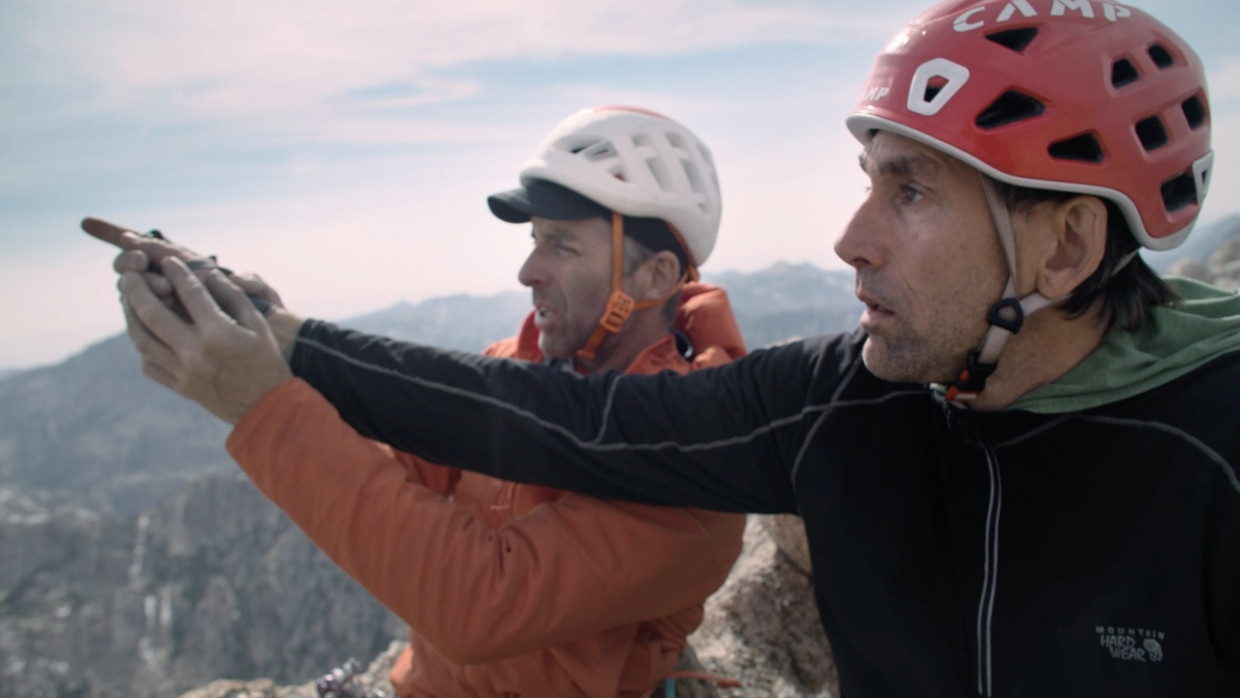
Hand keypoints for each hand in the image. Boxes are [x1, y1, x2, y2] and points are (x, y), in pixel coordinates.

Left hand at [119, 256, 293, 423]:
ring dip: (129, 315)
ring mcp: (184, 372)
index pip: (190, 293)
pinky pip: (148, 363)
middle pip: (153, 313)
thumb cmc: (267, 361)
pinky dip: (141, 345)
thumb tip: (208, 275)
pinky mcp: (179, 387)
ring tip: (126, 299)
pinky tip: (142, 331)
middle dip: (136, 289)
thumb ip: (233, 297)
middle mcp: (196, 352)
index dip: (176, 272)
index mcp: (219, 334)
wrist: (267, 407)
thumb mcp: (258, 325)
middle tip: (127, 274)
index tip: (167, 260)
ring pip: (142, 339)